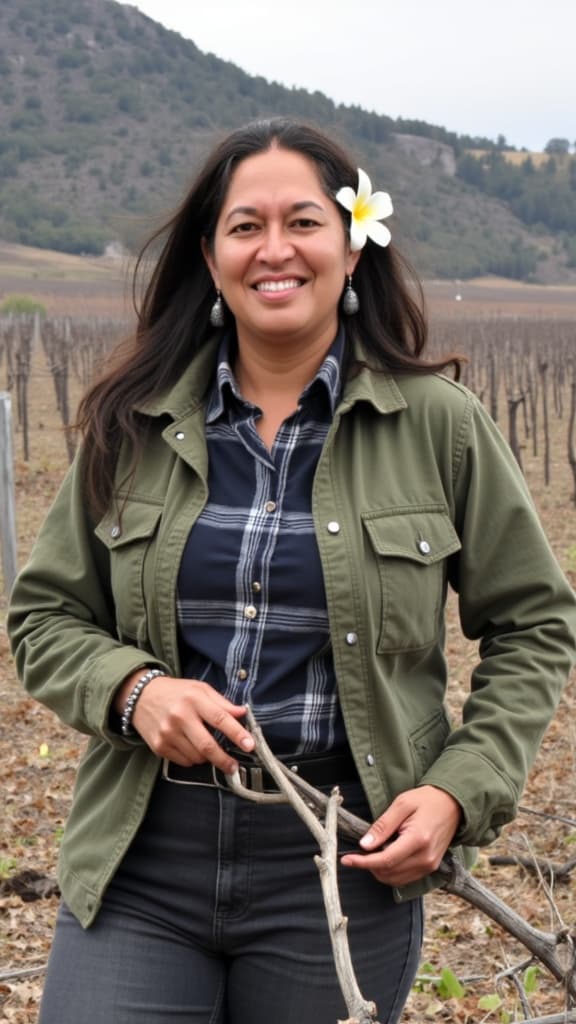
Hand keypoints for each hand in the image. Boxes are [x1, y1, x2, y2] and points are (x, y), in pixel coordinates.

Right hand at [117, 672, 253, 773]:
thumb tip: (243, 713)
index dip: (237, 733)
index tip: (250, 745)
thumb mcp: (200, 689)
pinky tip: (191, 747)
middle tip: (234, 766)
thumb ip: (222, 702)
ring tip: (207, 747)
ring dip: (207, 758)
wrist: (141, 696)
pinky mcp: (159, 746)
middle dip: (224, 759)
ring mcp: (167, 733)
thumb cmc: (176, 692)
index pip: (220, 718)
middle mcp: (180, 717)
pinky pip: (183, 761)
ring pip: (196, 757)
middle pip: (207, 745)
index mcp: (193, 699)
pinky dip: (193, 759)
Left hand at [340, 785, 461, 886]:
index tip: (345, 859)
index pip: (384, 860)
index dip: (362, 862)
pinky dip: (390, 871)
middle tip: (359, 851)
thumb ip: (383, 826)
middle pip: (388, 873)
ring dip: (378, 870)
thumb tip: (364, 845)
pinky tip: (385, 855)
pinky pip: (405, 878)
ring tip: (373, 852)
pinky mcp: (430, 867)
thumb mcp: (402, 804)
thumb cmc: (426, 800)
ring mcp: (430, 866)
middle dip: (369, 866)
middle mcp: (425, 858)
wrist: (453, 804)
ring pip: (395, 879)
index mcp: (418, 840)